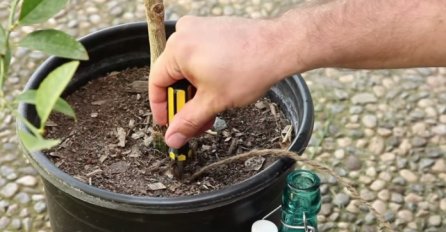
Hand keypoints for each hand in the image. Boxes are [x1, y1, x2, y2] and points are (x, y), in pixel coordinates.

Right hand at [149, 16, 295, 147]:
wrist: (279, 47)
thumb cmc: (249, 69)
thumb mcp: (213, 102)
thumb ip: (188, 121)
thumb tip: (172, 138)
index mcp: (177, 49)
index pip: (156, 82)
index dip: (161, 108)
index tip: (168, 125)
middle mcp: (184, 34)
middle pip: (172, 76)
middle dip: (184, 104)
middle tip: (194, 124)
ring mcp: (200, 29)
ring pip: (188, 68)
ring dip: (196, 93)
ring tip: (210, 113)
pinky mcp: (214, 29)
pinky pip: (200, 56)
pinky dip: (204, 76)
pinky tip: (217, 93)